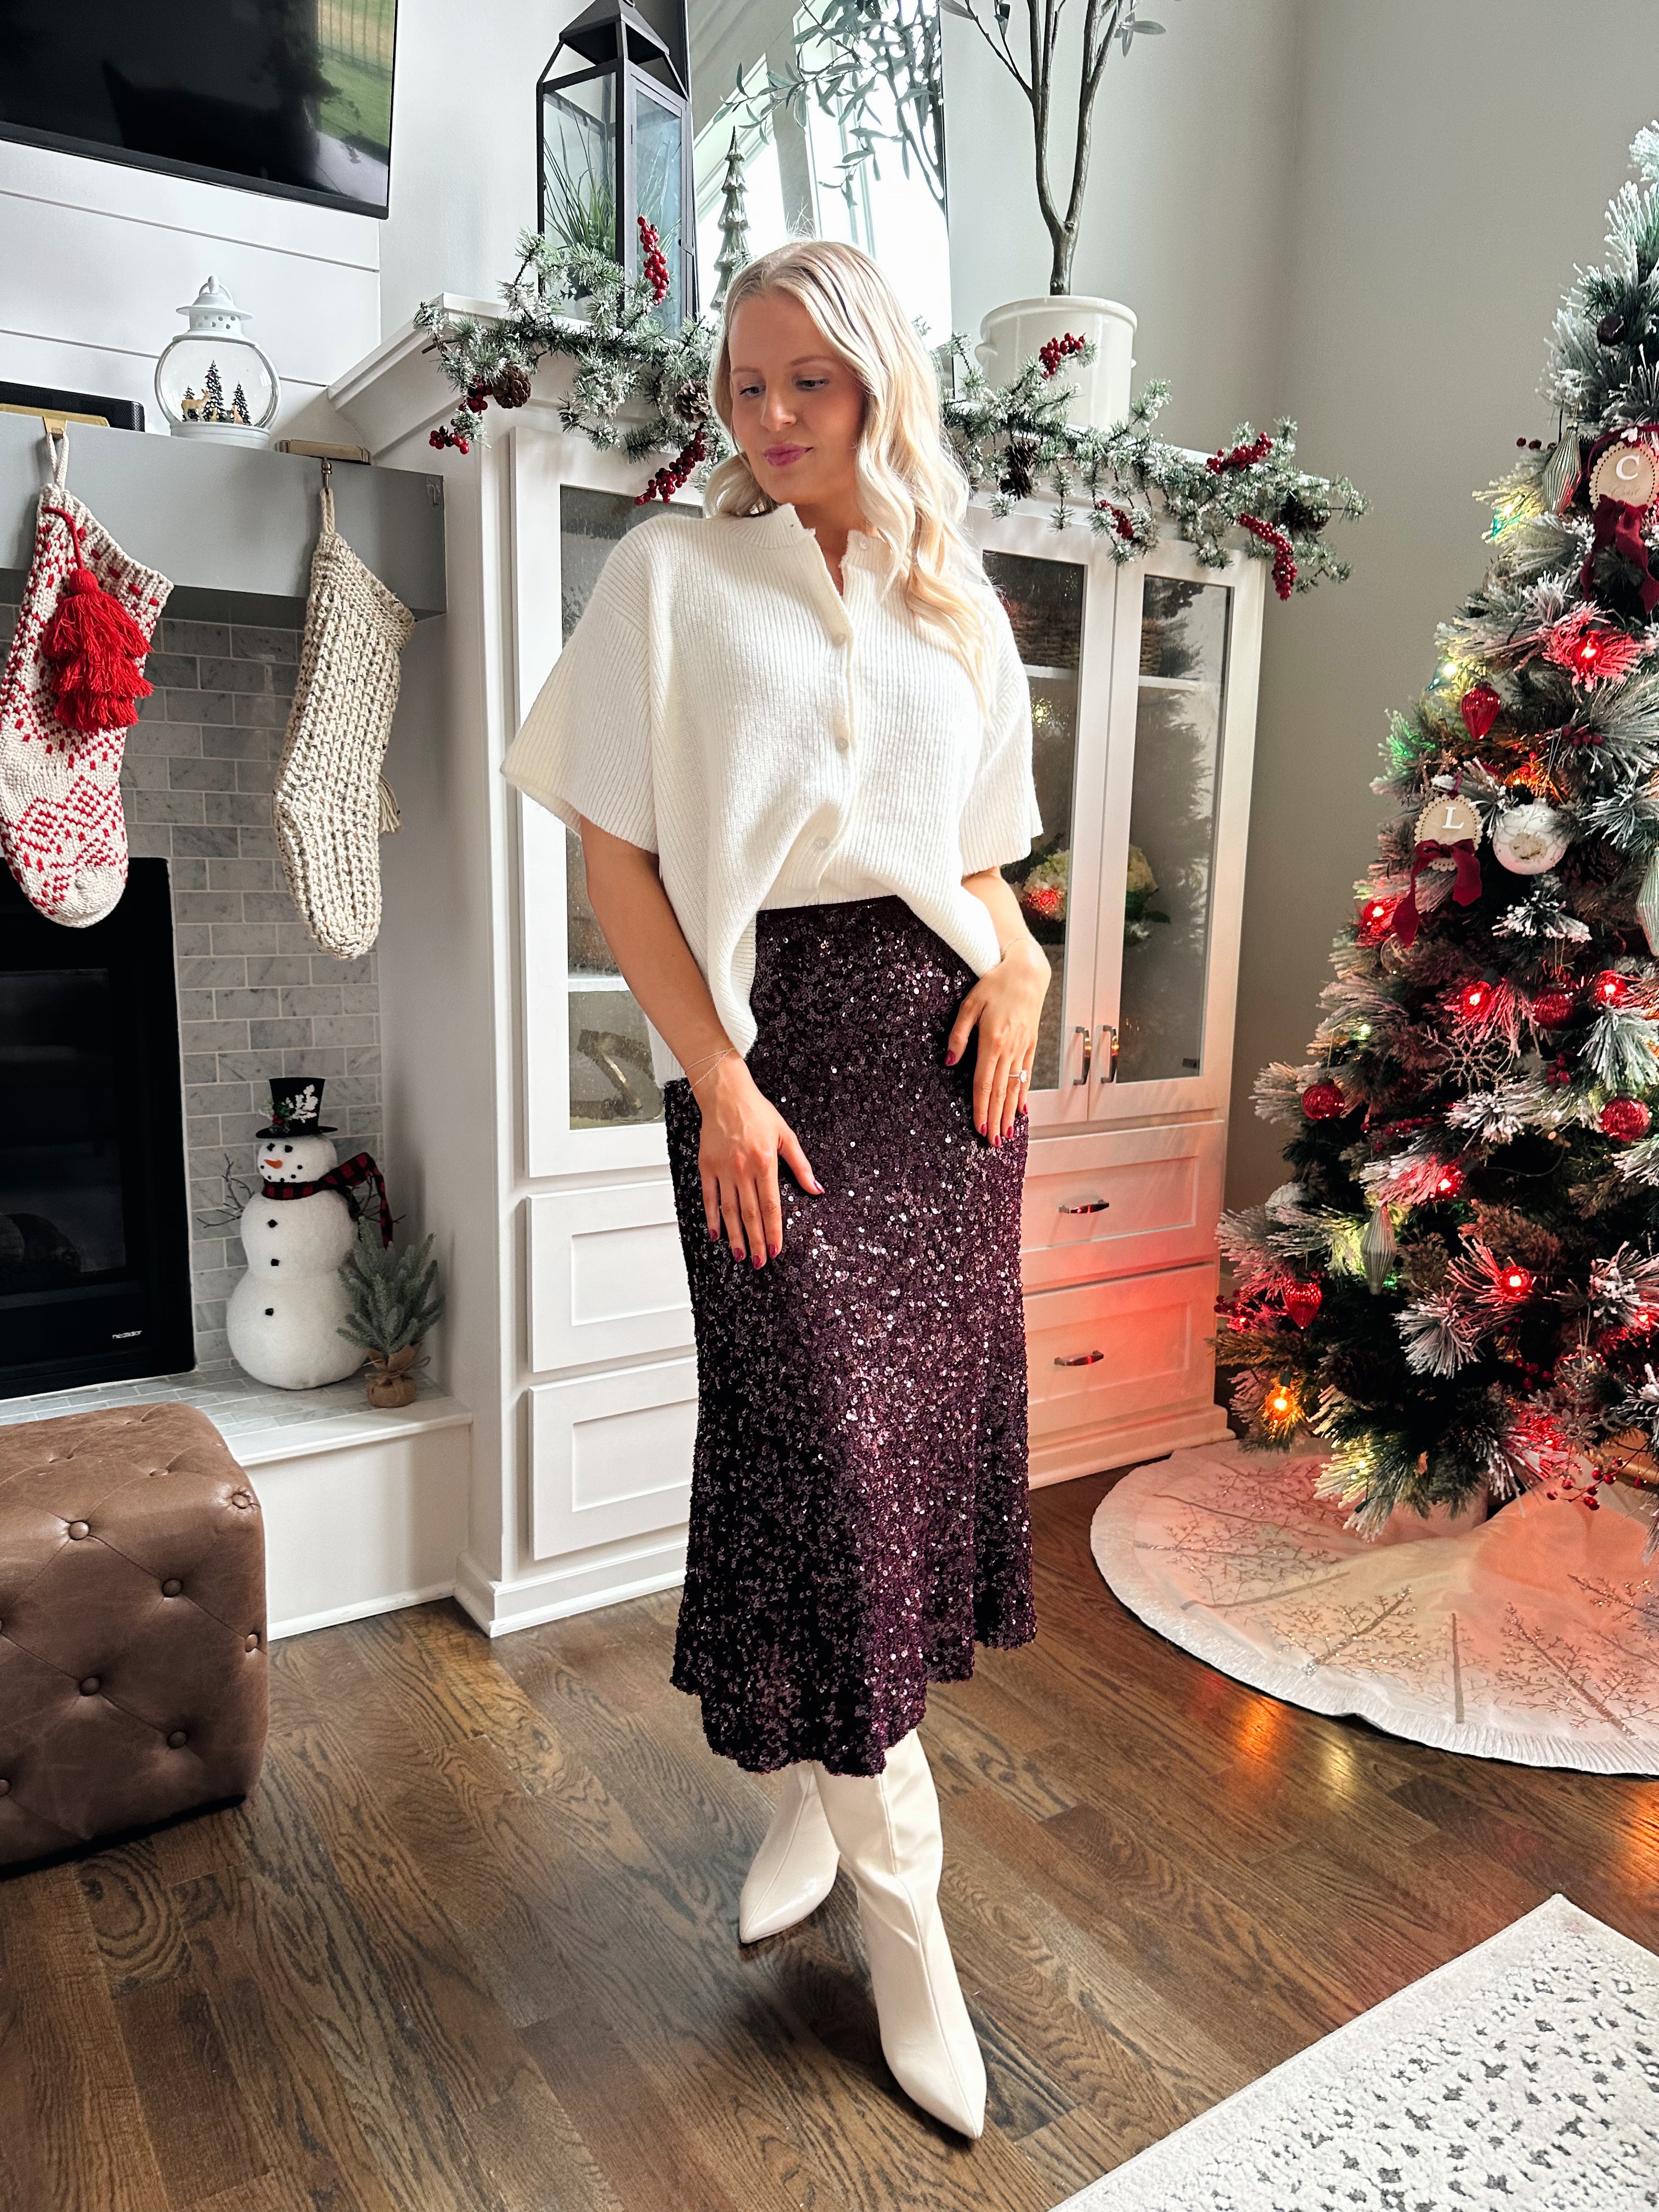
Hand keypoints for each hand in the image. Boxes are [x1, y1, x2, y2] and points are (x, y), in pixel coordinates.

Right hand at [693, 1054, 822, 1265]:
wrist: (726, 1094)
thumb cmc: (757, 1112)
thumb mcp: (787, 1136)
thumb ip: (801, 1166)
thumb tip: (816, 1189)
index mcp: (766, 1162)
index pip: (772, 1206)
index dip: (774, 1232)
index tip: (776, 1250)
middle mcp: (743, 1168)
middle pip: (751, 1214)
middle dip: (756, 1241)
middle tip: (758, 1262)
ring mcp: (723, 1168)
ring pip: (729, 1210)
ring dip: (735, 1236)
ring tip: (739, 1255)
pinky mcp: (706, 1166)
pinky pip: (709, 1197)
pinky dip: (711, 1218)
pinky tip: (716, 1234)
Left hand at [945, 936, 1048, 1145]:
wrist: (1026, 971)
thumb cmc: (994, 984)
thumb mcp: (969, 1004)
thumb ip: (958, 1035)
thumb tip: (949, 1062)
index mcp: (992, 1042)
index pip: (983, 1084)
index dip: (981, 1108)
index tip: (978, 1128)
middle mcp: (1009, 1049)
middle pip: (1000, 1092)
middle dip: (995, 1119)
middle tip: (992, 1143)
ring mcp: (1022, 1048)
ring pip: (1014, 1088)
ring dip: (1009, 1113)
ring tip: (1006, 1134)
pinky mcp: (1030, 1044)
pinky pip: (1026, 1075)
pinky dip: (1023, 1094)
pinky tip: (1021, 1110)